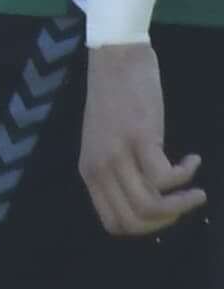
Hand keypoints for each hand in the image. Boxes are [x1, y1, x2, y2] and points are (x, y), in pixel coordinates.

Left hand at [86, 43, 209, 237]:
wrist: (116, 60)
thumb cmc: (117, 101)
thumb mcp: (108, 144)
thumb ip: (119, 172)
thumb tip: (147, 201)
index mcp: (90, 173)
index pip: (113, 223)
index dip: (146, 228)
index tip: (167, 212)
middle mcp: (99, 169)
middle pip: (133, 221)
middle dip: (167, 221)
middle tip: (186, 203)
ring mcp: (118, 154)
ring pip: (150, 205)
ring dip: (182, 203)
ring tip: (197, 190)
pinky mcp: (139, 138)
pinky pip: (166, 176)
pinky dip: (186, 173)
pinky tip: (193, 159)